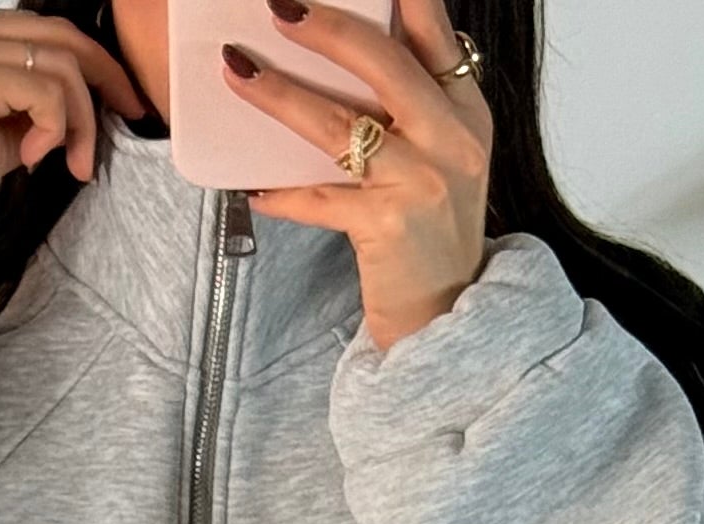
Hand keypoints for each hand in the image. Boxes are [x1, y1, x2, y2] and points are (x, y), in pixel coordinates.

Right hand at [0, 10, 148, 217]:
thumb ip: (33, 114)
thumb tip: (76, 117)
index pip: (50, 33)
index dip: (95, 64)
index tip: (123, 102)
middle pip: (64, 38)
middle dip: (107, 80)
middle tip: (130, 118)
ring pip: (62, 67)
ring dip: (81, 121)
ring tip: (71, 163)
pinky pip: (46, 93)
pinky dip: (55, 128)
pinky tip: (32, 160)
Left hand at [229, 0, 490, 348]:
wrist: (448, 314)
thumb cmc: (433, 227)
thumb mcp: (444, 153)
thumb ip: (414, 100)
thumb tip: (346, 46)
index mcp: (466, 109)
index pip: (434, 31)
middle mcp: (451, 139)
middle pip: (383, 63)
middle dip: (326, 28)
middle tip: (279, 7)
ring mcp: (421, 183)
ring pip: (339, 126)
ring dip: (281, 95)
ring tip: (237, 70)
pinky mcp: (388, 228)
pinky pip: (319, 199)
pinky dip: (282, 195)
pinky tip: (252, 188)